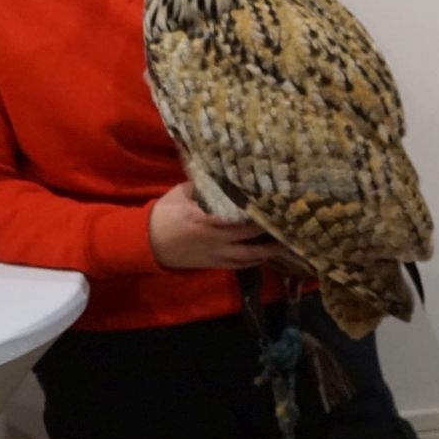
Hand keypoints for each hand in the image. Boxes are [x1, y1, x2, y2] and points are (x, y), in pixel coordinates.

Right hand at [147, 182, 281, 269]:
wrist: (146, 242)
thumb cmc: (165, 213)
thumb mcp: (182, 193)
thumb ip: (205, 185)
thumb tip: (226, 173)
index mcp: (206, 217)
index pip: (239, 214)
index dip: (259, 210)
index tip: (277, 201)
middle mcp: (216, 237)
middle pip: (251, 234)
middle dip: (271, 227)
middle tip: (291, 218)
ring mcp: (217, 253)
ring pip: (250, 254)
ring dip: (270, 249)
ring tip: (289, 240)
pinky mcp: (216, 264)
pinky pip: (241, 265)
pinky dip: (257, 260)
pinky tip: (269, 254)